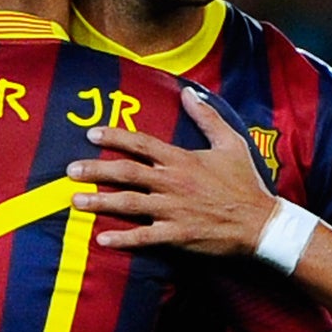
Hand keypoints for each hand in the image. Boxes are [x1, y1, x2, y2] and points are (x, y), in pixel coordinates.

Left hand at [68, 91, 279, 254]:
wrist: (261, 223)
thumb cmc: (246, 183)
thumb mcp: (231, 143)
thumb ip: (207, 117)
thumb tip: (189, 92)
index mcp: (182, 159)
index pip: (141, 144)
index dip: (114, 137)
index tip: (91, 134)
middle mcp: (172, 183)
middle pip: (126, 173)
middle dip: (95, 170)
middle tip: (70, 171)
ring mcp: (173, 210)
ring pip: (128, 204)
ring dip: (99, 202)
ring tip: (75, 201)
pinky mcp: (177, 235)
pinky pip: (144, 238)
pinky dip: (122, 239)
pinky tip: (101, 240)